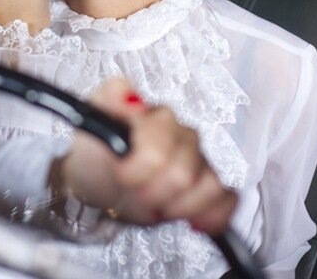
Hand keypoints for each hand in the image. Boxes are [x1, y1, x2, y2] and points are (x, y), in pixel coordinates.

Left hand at [60, 80, 236, 233]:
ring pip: (209, 185)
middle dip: (154, 191)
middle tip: (135, 191)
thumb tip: (131, 97)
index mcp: (157, 116)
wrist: (96, 179)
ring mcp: (199, 159)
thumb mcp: (90, 122)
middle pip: (183, 173)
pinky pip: (226, 199)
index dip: (138, 168)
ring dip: (178, 205)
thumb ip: (109, 99)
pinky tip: (190, 220)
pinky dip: (211, 213)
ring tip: (156, 204)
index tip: (121, 175)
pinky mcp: (208, 185)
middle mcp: (182, 133)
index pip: (161, 146)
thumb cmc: (96, 150)